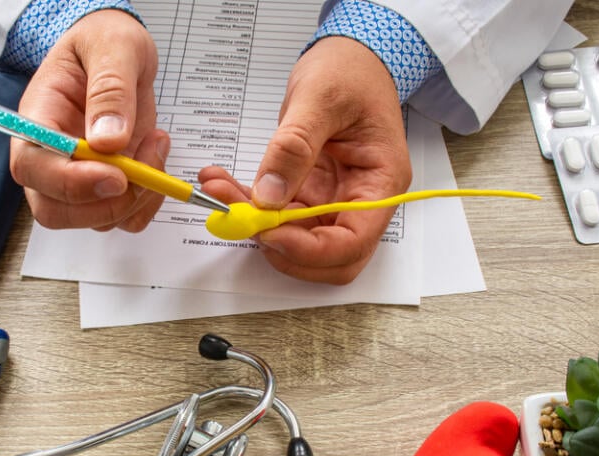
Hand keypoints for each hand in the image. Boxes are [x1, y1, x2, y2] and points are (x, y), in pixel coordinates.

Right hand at [9, 10, 168, 231]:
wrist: (117, 49)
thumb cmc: (104, 41)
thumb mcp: (113, 47)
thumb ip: (110, 89)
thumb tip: (108, 140)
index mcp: (38, 118)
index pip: (32, 167)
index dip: (70, 182)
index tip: (115, 175)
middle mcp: (51, 157)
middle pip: (55, 210)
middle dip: (105, 204)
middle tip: (144, 169)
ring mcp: (80, 176)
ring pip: (95, 220)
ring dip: (135, 198)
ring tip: (155, 144)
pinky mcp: (109, 185)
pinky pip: (124, 217)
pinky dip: (148, 202)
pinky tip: (156, 158)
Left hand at [199, 37, 411, 283]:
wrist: (349, 56)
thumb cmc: (350, 71)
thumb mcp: (321, 99)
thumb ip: (294, 147)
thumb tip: (269, 195)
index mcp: (381, 182)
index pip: (353, 241)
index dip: (311, 250)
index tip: (270, 233)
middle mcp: (360, 199)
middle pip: (326, 255)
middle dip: (279, 244)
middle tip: (239, 218)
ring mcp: (332, 198)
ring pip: (293, 236)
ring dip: (253, 224)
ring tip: (218, 190)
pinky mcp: (308, 192)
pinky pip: (277, 213)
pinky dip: (247, 204)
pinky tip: (221, 182)